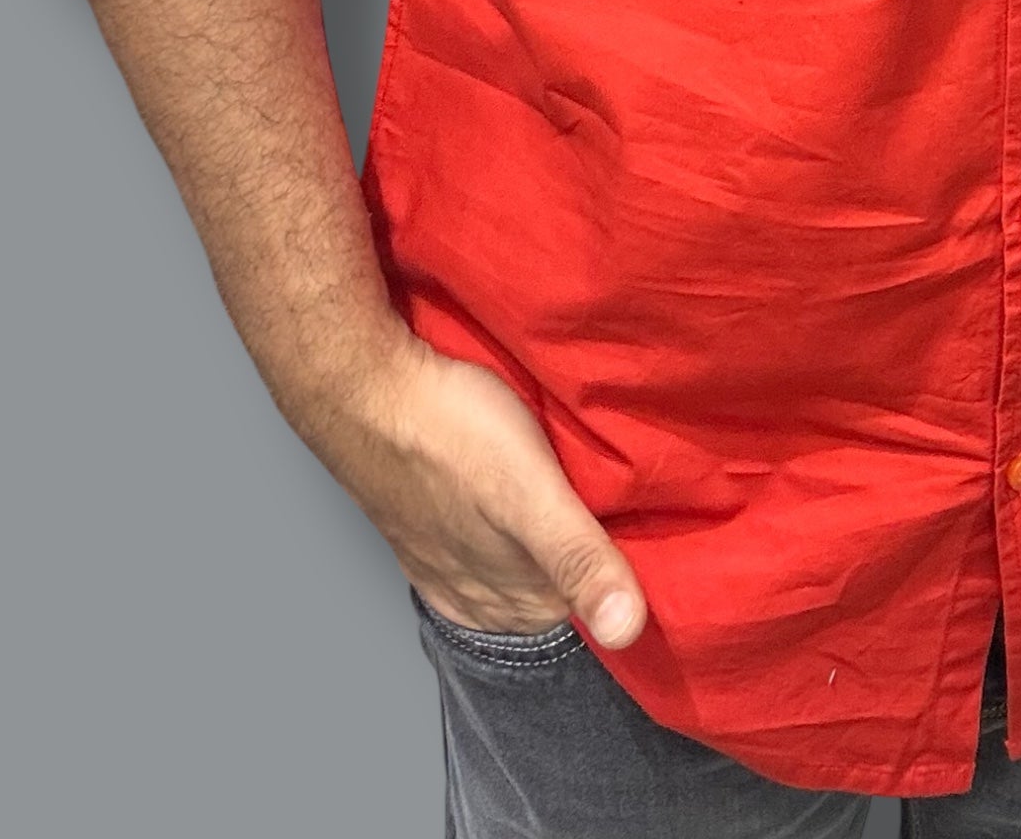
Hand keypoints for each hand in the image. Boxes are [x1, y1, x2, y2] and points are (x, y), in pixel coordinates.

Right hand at [303, 327, 647, 646]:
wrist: (364, 389)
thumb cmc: (450, 431)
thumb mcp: (532, 492)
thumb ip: (578, 557)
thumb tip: (628, 631)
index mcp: (518, 595)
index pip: (597, 608)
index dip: (630, 570)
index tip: (657, 527)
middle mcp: (482, 593)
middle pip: (560, 589)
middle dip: (593, 558)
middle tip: (626, 503)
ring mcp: (449, 564)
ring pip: (521, 568)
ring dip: (549, 544)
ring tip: (578, 498)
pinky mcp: (427, 529)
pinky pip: (481, 550)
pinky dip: (505, 536)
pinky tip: (513, 505)